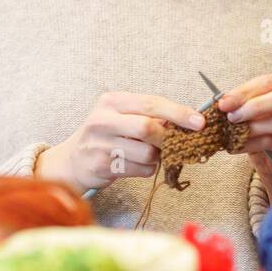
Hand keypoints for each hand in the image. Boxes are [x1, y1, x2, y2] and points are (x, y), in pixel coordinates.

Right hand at [35, 91, 205, 192]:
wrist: (72, 161)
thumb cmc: (107, 136)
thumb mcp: (123, 117)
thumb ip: (151, 116)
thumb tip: (189, 121)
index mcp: (112, 101)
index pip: (152, 103)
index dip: (178, 112)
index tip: (199, 122)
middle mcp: (102, 120)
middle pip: (148, 127)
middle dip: (166, 138)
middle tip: (171, 143)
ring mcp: (99, 144)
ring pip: (147, 152)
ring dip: (156, 157)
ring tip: (147, 155)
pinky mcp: (101, 166)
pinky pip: (139, 169)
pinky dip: (146, 169)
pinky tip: (135, 165)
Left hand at [217, 72, 271, 201]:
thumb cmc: (263, 120)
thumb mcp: (252, 106)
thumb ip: (241, 101)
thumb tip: (224, 102)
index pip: (269, 82)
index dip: (245, 92)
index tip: (224, 103)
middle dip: (256, 106)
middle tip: (232, 117)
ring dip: (253, 127)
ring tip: (234, 132)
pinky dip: (252, 144)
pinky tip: (237, 145)